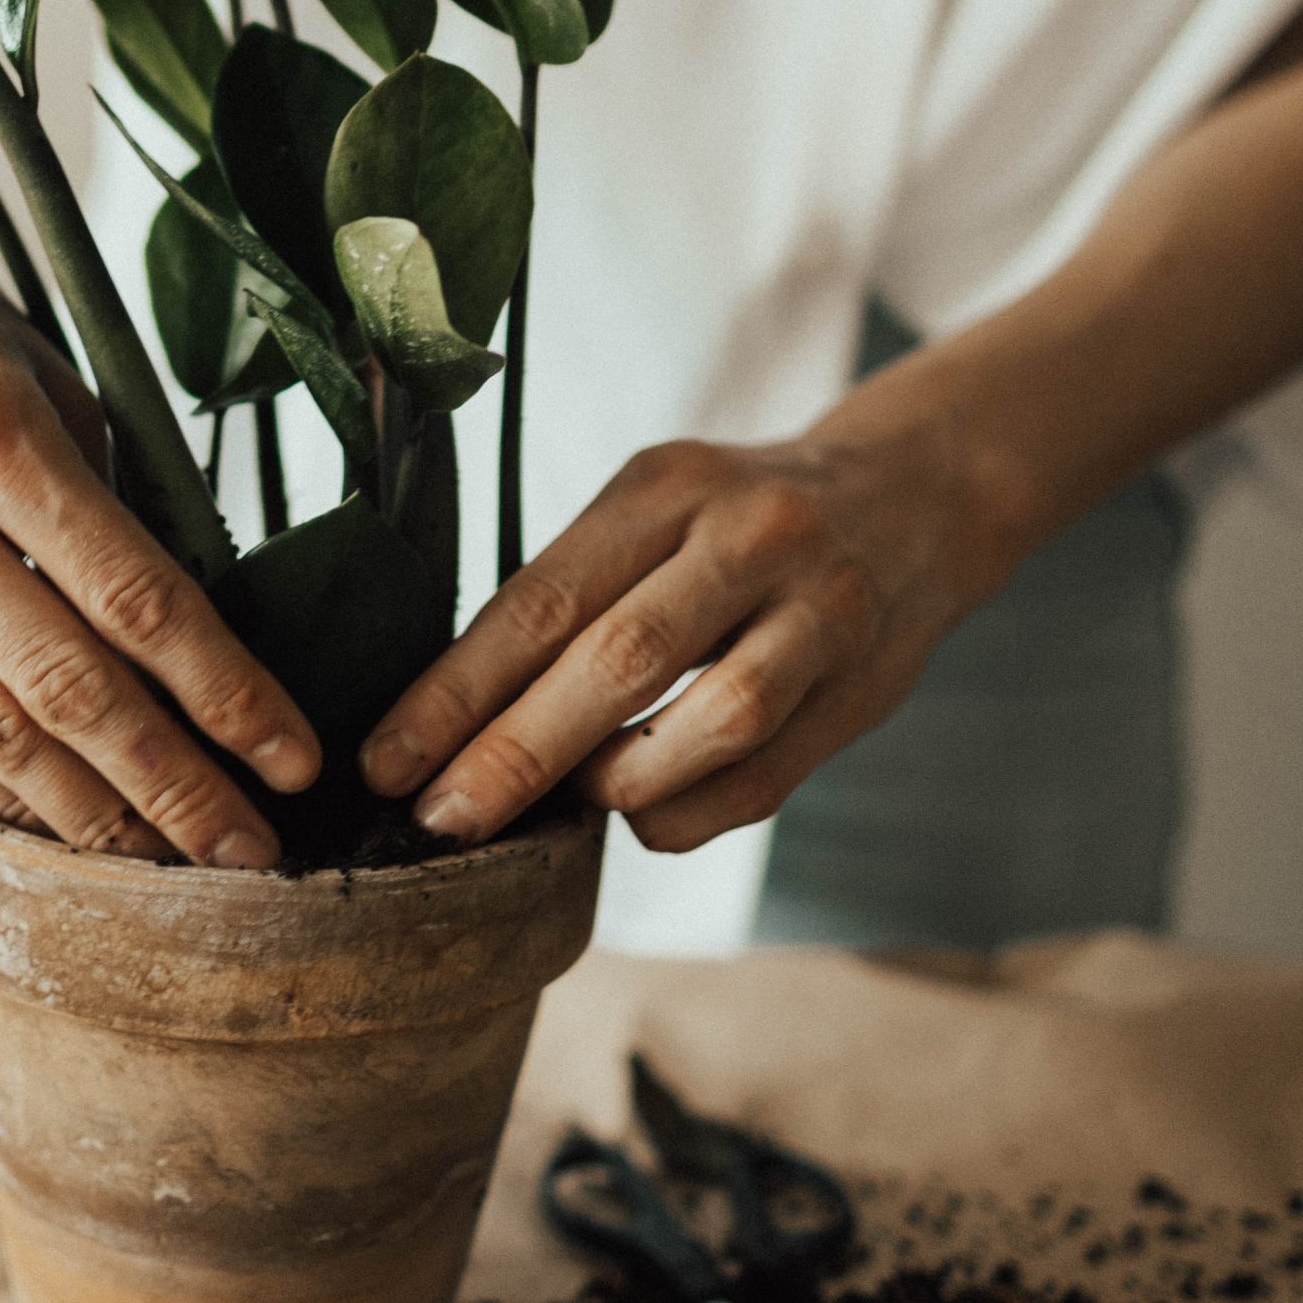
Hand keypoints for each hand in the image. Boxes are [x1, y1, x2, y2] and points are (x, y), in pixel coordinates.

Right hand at [0, 75, 318, 866]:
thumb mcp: (48, 371)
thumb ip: (112, 496)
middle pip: (68, 689)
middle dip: (173, 787)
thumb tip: (193, 628)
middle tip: (253, 857)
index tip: (296, 757)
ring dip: (90, 814)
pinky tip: (62, 821)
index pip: (136, 597)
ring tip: (168, 866)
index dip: (224, 692)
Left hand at [358, 422, 1012, 854]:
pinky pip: (767, 774)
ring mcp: (818, 609)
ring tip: (559, 808)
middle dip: (515, 751)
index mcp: (666, 485)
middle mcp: (748, 536)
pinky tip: (639, 815)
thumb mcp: (654, 509)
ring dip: (618, 780)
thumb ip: (575, 594)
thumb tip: (454, 717)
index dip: (456, 689)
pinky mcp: (864, 683)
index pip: (542, 597)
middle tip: (439, 818)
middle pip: (618, 657)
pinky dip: (688, 810)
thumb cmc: (735, 520)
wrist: (915, 495)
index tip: (387, 759)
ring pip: (713, 718)